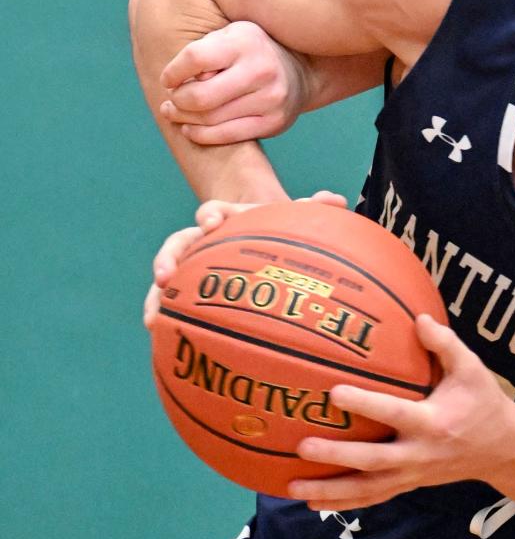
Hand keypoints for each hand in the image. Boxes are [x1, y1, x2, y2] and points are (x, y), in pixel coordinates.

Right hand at [143, 190, 345, 327]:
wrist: (269, 246)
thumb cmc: (283, 234)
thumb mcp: (297, 223)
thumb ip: (314, 212)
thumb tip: (336, 200)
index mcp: (228, 220)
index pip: (213, 212)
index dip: (210, 216)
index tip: (211, 224)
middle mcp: (205, 241)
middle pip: (179, 244)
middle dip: (168, 258)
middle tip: (164, 276)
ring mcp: (195, 266)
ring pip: (168, 277)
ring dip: (156, 295)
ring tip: (152, 319)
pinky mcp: (193, 292)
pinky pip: (174, 304)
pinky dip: (166, 318)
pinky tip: (160, 339)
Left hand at [160, 21, 306, 145]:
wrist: (299, 71)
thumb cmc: (250, 52)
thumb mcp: (230, 36)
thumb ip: (204, 50)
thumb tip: (182, 82)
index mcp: (245, 41)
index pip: (195, 59)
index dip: (173, 73)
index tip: (168, 80)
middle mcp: (261, 69)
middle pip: (201, 96)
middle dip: (177, 100)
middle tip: (170, 100)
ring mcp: (271, 98)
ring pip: (211, 118)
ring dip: (184, 119)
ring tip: (174, 113)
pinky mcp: (274, 122)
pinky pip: (227, 135)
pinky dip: (201, 135)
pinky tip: (190, 129)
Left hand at [288, 314, 514, 508]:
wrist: (502, 449)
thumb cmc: (483, 403)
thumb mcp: (472, 369)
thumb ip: (445, 343)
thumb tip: (418, 318)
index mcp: (433, 423)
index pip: (394, 413)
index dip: (365, 404)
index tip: (334, 393)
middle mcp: (419, 454)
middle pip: (372, 460)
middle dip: (337, 456)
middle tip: (302, 446)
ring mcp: (412, 474)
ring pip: (367, 488)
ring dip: (330, 490)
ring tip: (292, 487)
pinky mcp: (408, 485)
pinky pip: (372, 498)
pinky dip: (343, 502)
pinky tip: (312, 502)